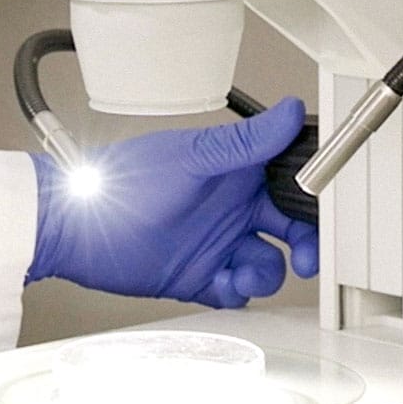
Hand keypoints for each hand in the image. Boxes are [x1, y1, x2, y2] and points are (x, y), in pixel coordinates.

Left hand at [26, 97, 319, 308]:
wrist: (77, 227)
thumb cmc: (124, 180)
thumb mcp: (191, 157)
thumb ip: (244, 142)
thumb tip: (289, 110)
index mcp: (234, 172)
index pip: (290, 184)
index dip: (312, 201)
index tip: (325, 215)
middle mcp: (230, 208)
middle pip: (289, 230)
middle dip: (304, 246)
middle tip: (303, 257)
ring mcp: (216, 244)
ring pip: (266, 264)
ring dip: (265, 274)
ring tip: (244, 273)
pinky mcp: (199, 276)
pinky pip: (236, 292)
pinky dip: (237, 293)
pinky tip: (223, 284)